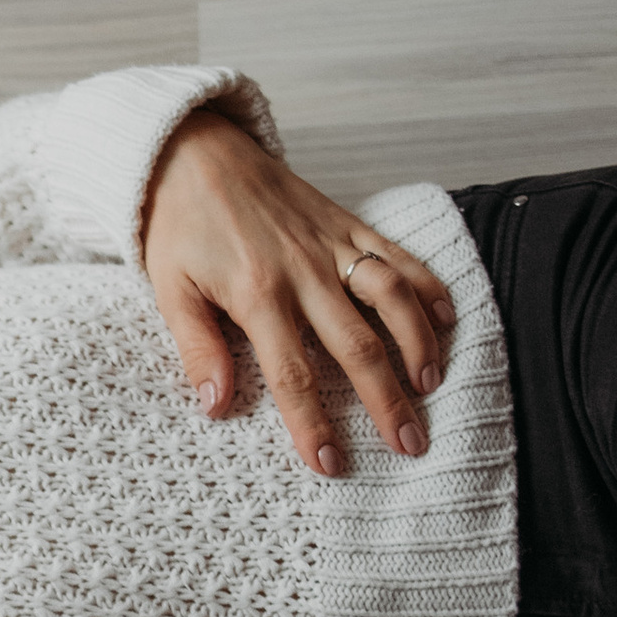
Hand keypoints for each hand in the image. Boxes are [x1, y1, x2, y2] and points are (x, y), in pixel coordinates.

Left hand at [140, 110, 457, 478]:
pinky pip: (398, 254)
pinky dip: (428, 285)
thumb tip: (216, 407)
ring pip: (391, 297)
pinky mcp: (347, 221)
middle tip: (410, 443)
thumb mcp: (169, 291)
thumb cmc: (179, 227)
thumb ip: (196, 349)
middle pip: (357, 345)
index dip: (313, 423)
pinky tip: (447, 318)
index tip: (331, 464)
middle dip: (387, 400)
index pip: (292, 374)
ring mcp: (331, 244)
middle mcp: (303, 271)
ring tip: (432, 384)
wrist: (193, 153)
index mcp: (256, 294)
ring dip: (418, 343)